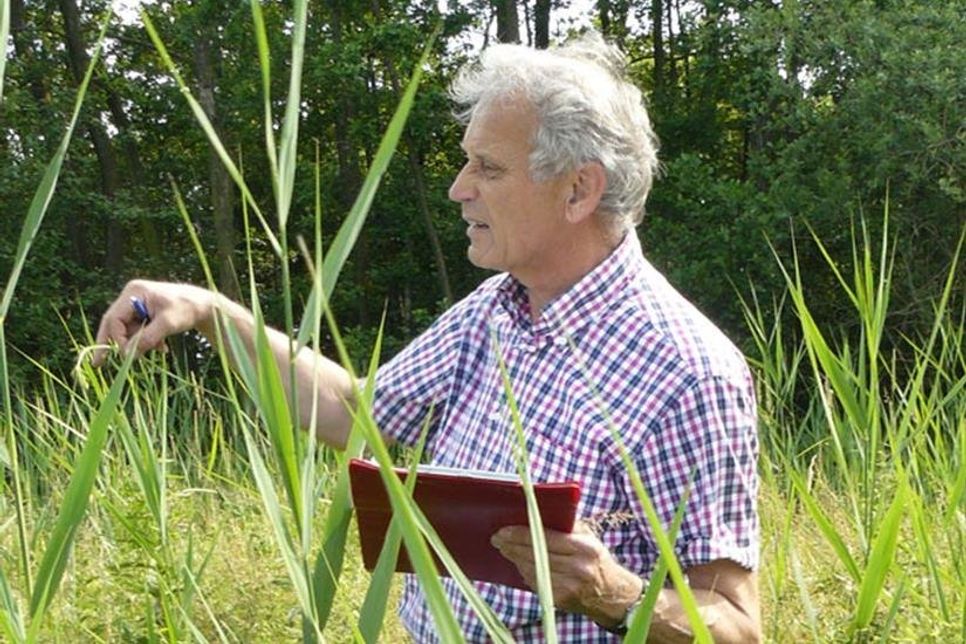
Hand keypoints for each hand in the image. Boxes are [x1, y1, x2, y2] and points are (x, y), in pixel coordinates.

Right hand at [92, 280, 215, 365]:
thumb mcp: (168, 324)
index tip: (126, 355)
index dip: (117, 338)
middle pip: (114, 323)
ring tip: (159, 348)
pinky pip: (138, 330)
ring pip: (128, 330)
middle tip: (97, 364)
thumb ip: (147, 338)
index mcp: (134, 292)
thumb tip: (127, 355)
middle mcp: (131, 296)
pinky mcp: (144, 312)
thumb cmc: (188, 309)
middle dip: (112, 344)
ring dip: (139, 343)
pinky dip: (147, 341)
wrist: (205, 306)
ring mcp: (137, 304)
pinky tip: (162, 347)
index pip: (114, 318)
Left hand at [490, 520, 642, 625]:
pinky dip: (524, 572)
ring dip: (514, 558)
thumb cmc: (595, 558)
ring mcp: (568, 587)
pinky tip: (519, 563)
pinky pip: (534, 582)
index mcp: (585, 548)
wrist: (611, 594)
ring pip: (531, 569)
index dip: (521, 534)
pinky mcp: (559, 600)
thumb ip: (567, 524)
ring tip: (505, 548)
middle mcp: (578, 568)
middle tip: (496, 538)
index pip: (546, 538)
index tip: (503, 530)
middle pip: (535, 554)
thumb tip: (536, 510)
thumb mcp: (588, 536)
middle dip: (511, 545)